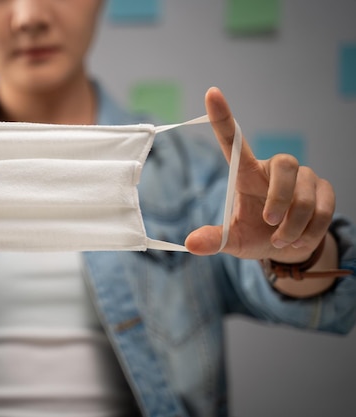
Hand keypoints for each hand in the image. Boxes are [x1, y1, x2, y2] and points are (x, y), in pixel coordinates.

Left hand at [185, 87, 334, 262]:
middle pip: (285, 164)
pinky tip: (298, 240)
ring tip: (281, 240)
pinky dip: (309, 233)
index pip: (233, 140)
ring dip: (292, 227)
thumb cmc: (255, 236)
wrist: (287, 248)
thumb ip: (214, 240)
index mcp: (246, 173)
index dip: (223, 116)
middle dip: (279, 200)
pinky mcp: (324, 189)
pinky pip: (323, 210)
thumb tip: (190, 244)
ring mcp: (303, 177)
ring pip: (305, 197)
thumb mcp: (233, 240)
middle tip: (269, 225)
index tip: (211, 92)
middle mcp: (275, 168)